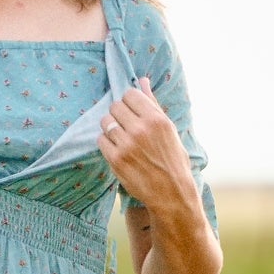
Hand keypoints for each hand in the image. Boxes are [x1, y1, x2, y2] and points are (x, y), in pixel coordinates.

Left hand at [98, 76, 194, 211]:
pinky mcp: (116, 159)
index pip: (130, 94)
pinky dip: (106, 143)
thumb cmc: (172, 159)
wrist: (171, 193)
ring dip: (110, 128)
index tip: (132, 111)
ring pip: (105, 122)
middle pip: (115, 106)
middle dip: (118, 114)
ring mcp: (127, 144)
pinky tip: (116, 149)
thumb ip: (153, 104)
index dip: (129, 102)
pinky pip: (101, 140)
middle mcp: (141, 129)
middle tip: (125, 126)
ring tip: (120, 138)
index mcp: (157, 119)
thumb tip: (142, 80)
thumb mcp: (169, 129)